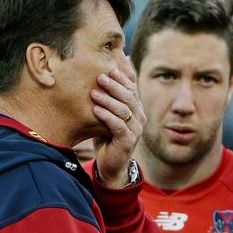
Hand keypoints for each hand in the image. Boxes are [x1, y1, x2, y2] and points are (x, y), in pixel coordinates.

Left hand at [91, 60, 146, 188]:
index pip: (131, 88)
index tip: (109, 67)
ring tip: (93, 93)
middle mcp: (139, 117)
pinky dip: (107, 116)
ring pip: (123, 110)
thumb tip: (98, 75)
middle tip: (100, 77)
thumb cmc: (106, 137)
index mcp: (136, 108)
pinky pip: (118, 125)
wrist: (111, 164)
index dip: (122, 78)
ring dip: (108, 100)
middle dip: (114, 86)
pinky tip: (96, 110)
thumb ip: (106, 99)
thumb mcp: (106, 115)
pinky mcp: (128, 141)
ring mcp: (135, 129)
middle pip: (129, 97)